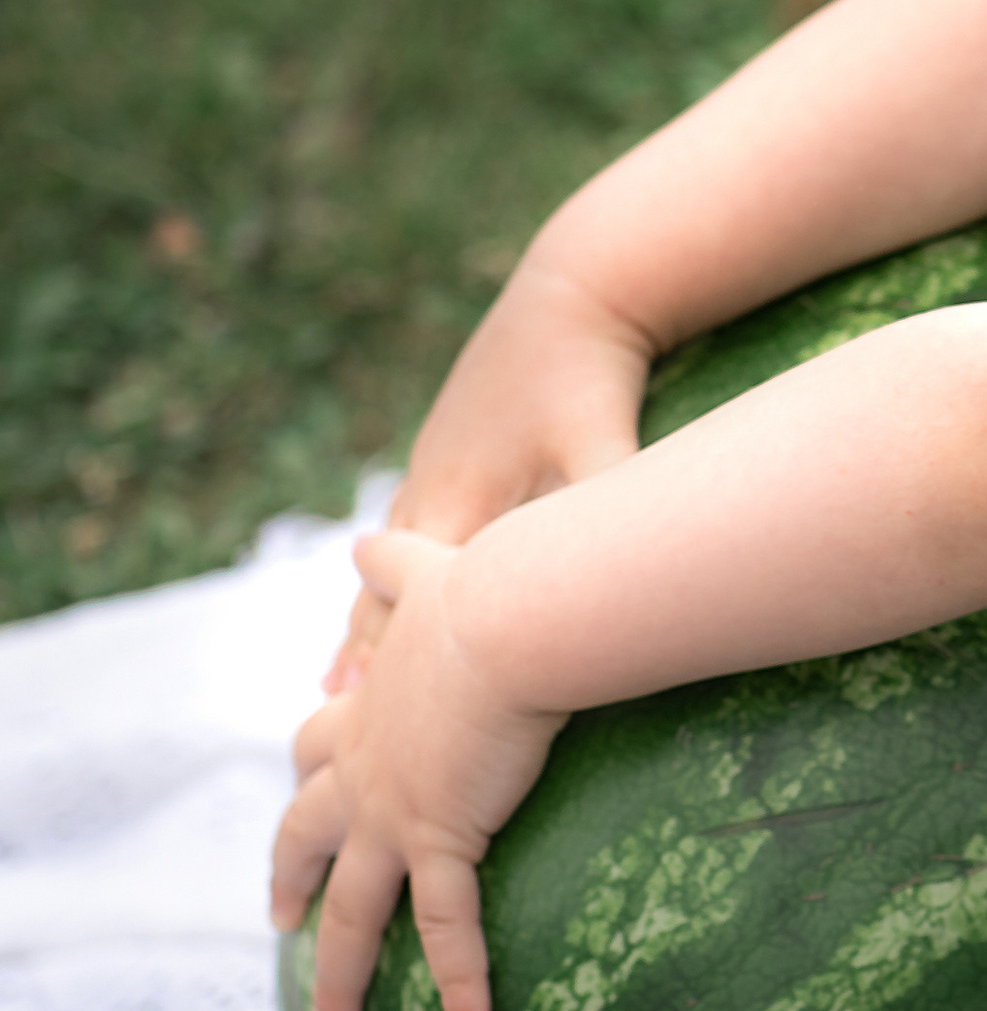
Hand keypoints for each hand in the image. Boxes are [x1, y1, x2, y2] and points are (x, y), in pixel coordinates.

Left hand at [277, 521, 569, 1010]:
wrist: (508, 618)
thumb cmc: (484, 590)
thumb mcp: (427, 570)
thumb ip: (392, 561)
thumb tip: (361, 539)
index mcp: (368, 713)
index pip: (317, 750)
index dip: (311, 770)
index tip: (310, 782)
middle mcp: (366, 770)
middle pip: (306, 838)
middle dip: (292, 879)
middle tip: (283, 921)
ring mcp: (395, 812)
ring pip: (355, 912)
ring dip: (343, 977)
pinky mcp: (441, 836)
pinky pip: (446, 927)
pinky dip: (459, 983)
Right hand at [325, 251, 650, 697]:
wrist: (574, 287)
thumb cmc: (592, 373)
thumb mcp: (601, 449)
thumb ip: (603, 516)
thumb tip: (631, 578)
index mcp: (464, 498)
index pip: (413, 601)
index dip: (389, 662)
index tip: (363, 720)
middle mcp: (435, 485)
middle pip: (384, 589)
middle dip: (362, 656)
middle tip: (330, 722)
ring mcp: (435, 463)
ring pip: (385, 560)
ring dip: (364, 618)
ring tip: (335, 681)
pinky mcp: (448, 443)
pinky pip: (406, 522)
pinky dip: (384, 570)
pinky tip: (372, 583)